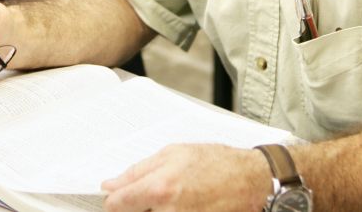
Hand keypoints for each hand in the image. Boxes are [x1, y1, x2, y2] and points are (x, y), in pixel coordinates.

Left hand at [101, 144, 271, 211]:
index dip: (115, 199)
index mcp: (159, 188)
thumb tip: (112, 185)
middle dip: (136, 206)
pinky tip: (182, 204)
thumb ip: (137, 171)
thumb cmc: (217, 163)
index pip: (117, 204)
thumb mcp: (172, 154)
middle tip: (153, 194)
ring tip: (172, 198)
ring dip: (154, 210)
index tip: (117, 196)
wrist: (249, 180)